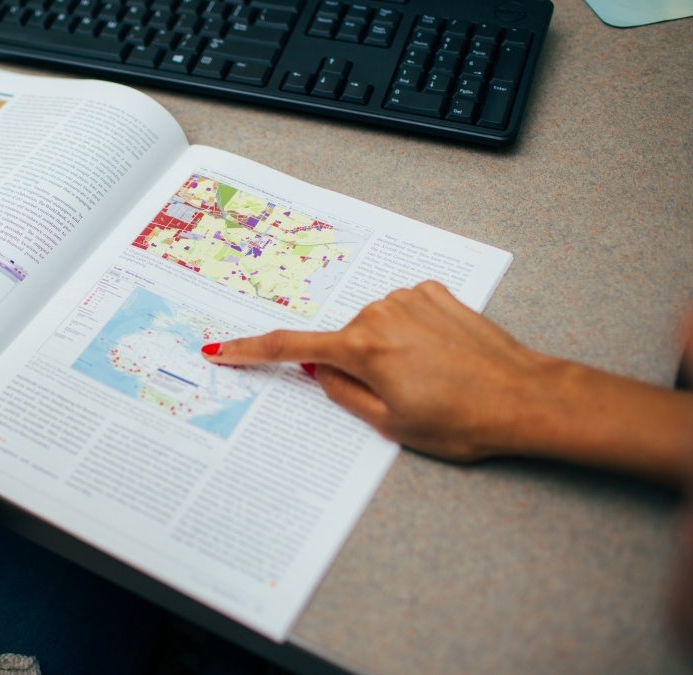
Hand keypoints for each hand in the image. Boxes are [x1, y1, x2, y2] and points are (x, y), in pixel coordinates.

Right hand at [202, 281, 559, 461]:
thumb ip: (342, 394)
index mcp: (363, 349)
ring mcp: (410, 298)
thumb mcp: (390, 424)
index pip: (291, 350)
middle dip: (354, 367)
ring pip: (373, 327)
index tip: (221, 350)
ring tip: (430, 380)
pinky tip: (440, 356)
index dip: (251, 351)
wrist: (528, 398)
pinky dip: (411, 333)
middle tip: (399, 398)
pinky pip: (404, 312)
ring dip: (386, 350)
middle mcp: (380, 313)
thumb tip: (318, 372)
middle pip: (342, 342)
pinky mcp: (436, 293)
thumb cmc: (464, 420)